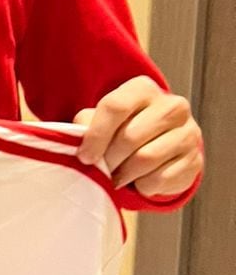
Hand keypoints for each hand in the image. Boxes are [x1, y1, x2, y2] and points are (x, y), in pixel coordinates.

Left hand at [74, 76, 201, 197]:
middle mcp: (172, 105)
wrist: (158, 148)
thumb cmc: (123, 131)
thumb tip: (80, 140)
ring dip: (125, 174)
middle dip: (110, 159)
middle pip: (130, 136)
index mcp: (143, 89)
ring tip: (118, 176)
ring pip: (146, 159)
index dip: (96, 135)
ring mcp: (189, 132)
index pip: (115, 107)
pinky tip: (140, 180)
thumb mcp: (102, 121)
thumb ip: (87, 124)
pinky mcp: (195, 159)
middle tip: (103, 168)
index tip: (85, 156)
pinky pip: (162, 178)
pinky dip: (144, 185)